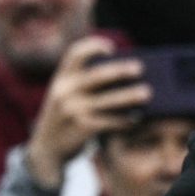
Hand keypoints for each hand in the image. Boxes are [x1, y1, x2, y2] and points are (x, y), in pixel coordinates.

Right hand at [25, 36, 150, 188]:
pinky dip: (126, 119)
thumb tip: (122, 77)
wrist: (46, 149)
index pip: (75, 54)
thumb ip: (82, 85)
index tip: (111, 48)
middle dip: (120, 70)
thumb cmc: (64, 119)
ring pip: (108, 99)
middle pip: (97, 75)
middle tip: (140, 68)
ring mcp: (73, 110)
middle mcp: (65, 91)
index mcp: (61, 78)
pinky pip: (111, 121)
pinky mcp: (83, 127)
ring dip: (130, 95)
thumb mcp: (64, 97)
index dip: (93, 46)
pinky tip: (137, 117)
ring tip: (147, 92)